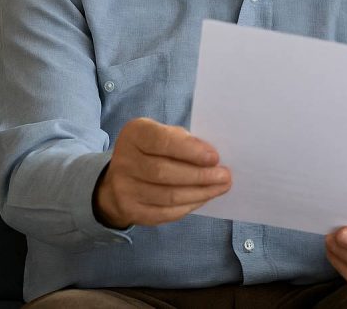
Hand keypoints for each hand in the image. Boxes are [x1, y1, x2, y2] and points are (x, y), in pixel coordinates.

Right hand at [93, 117, 231, 228]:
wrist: (122, 177)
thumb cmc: (155, 150)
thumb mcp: (167, 135)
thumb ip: (186, 142)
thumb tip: (213, 160)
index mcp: (135, 134)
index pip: (162, 141)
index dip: (190, 150)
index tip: (214, 158)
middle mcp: (124, 161)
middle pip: (164, 172)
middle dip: (200, 176)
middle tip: (224, 176)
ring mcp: (123, 189)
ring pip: (167, 196)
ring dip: (200, 193)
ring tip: (221, 187)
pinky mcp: (130, 210)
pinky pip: (164, 213)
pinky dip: (189, 206)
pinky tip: (203, 198)